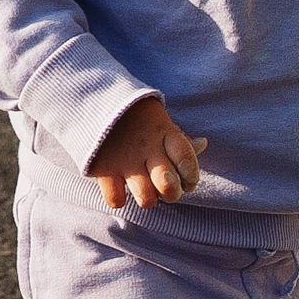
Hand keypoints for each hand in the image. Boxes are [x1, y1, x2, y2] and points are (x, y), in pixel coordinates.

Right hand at [87, 97, 206, 210]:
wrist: (95, 99)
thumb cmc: (137, 115)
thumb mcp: (161, 120)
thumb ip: (180, 138)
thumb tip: (203, 144)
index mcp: (165, 133)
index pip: (187, 160)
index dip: (192, 176)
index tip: (188, 180)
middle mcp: (147, 149)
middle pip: (169, 186)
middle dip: (172, 193)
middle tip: (166, 187)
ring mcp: (125, 160)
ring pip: (146, 199)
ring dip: (148, 197)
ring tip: (144, 188)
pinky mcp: (103, 169)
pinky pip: (115, 199)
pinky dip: (119, 197)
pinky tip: (120, 187)